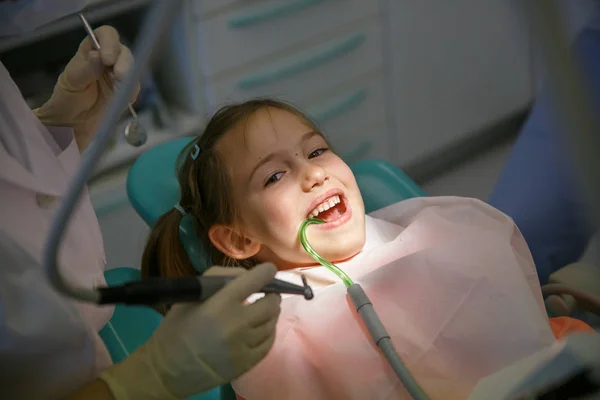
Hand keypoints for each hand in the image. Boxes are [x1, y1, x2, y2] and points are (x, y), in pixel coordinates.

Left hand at [34, 26, 139, 150]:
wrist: (72, 123)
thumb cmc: (67, 98)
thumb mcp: (72, 82)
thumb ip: (86, 69)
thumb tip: (98, 55)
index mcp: (91, 50)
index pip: (105, 35)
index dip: (110, 43)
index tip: (107, 59)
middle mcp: (108, 58)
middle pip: (124, 51)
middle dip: (124, 64)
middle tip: (120, 77)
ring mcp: (119, 74)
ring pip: (133, 68)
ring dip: (129, 79)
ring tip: (119, 92)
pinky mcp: (127, 90)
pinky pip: (135, 87)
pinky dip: (132, 92)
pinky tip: (123, 99)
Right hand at [99, 263, 281, 399]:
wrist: (167, 370)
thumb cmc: (176, 329)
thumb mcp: (191, 296)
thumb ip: (219, 279)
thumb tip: (246, 275)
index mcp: (219, 305)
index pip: (255, 281)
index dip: (266, 272)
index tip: (268, 270)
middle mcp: (236, 324)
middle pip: (270, 303)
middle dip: (271, 295)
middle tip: (266, 294)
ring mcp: (244, 346)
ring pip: (271, 323)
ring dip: (270, 313)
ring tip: (261, 312)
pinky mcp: (247, 363)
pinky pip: (268, 343)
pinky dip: (268, 332)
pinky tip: (260, 329)